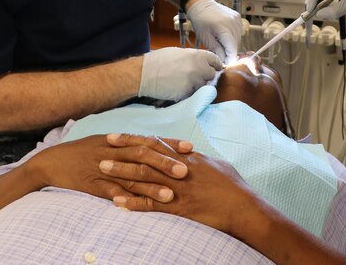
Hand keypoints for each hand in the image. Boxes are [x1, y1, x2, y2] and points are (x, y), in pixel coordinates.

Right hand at [27, 134, 192, 203]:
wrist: (51, 162)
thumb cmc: (82, 153)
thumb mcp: (105, 142)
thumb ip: (128, 144)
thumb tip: (152, 144)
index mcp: (119, 141)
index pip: (149, 141)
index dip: (170, 144)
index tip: (191, 148)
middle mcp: (113, 152)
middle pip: (143, 157)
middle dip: (166, 164)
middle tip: (187, 172)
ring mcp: (102, 169)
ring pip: (130, 178)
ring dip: (151, 187)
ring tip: (171, 196)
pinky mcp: (91, 185)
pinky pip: (109, 193)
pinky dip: (123, 200)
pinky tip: (137, 207)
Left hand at [102, 133, 259, 236]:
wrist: (243, 207)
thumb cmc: (233, 186)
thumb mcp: (215, 165)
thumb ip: (197, 158)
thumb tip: (187, 152)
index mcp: (187, 157)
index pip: (155, 144)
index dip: (134, 139)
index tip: (116, 137)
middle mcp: (179, 169)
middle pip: (145, 157)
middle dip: (122, 153)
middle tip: (102, 149)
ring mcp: (178, 188)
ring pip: (144, 178)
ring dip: (122, 173)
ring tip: (102, 170)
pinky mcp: (179, 208)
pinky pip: (151, 204)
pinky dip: (133, 202)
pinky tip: (117, 201)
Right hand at [140, 47, 222, 100]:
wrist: (145, 74)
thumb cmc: (158, 61)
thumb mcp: (178, 52)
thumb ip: (192, 57)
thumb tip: (201, 62)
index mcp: (196, 55)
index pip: (214, 60)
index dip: (215, 64)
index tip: (216, 68)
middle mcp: (198, 68)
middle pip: (211, 74)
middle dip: (205, 75)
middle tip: (195, 76)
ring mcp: (193, 82)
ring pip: (202, 85)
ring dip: (196, 85)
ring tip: (182, 82)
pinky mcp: (187, 93)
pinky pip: (193, 94)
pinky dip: (188, 92)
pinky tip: (178, 87)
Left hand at [185, 0, 241, 62]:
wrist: (201, 4)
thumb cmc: (200, 20)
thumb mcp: (205, 37)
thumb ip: (217, 50)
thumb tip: (224, 62)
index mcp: (223, 27)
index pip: (232, 48)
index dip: (231, 59)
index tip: (228, 66)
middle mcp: (233, 22)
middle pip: (235, 44)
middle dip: (229, 52)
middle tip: (220, 54)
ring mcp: (237, 19)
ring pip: (237, 39)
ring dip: (230, 44)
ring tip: (219, 41)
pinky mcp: (238, 17)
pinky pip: (238, 32)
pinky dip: (232, 37)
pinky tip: (224, 35)